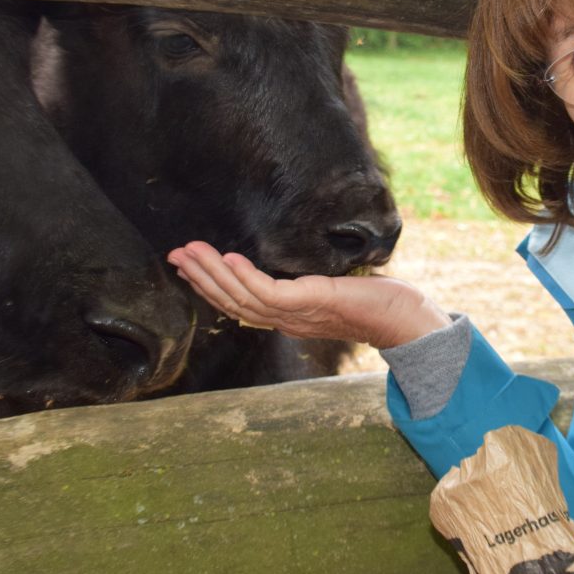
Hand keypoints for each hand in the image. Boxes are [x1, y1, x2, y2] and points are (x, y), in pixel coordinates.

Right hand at [167, 241, 452, 349]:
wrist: (399, 316)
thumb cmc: (370, 302)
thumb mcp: (326, 291)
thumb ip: (303, 287)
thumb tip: (291, 274)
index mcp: (284, 318)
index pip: (237, 303)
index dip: (209, 285)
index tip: (187, 263)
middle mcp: (283, 320)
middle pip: (230, 302)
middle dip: (200, 278)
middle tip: (174, 255)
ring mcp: (293, 315)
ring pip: (241, 297)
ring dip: (212, 273)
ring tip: (189, 252)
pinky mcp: (306, 303)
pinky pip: (265, 292)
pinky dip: (243, 276)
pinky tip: (227, 257)